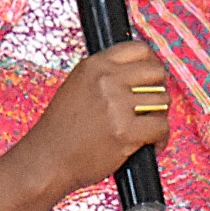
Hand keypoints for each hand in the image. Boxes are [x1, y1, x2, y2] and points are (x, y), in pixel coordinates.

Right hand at [23, 40, 168, 197]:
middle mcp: (106, 80)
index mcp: (93, 66)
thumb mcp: (76, 88)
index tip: (154, 79)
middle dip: (159, 90)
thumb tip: (140, 78)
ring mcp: (116, 105)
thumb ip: (104, 78)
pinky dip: (161, 139)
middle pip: (156, 72)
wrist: (46, 161)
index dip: (152, 63)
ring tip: (149, 131)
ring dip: (160, 117)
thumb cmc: (60, 132)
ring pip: (162, 100)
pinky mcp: (125, 131)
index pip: (138, 49)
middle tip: (153, 108)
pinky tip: (151, 146)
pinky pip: (161, 127)